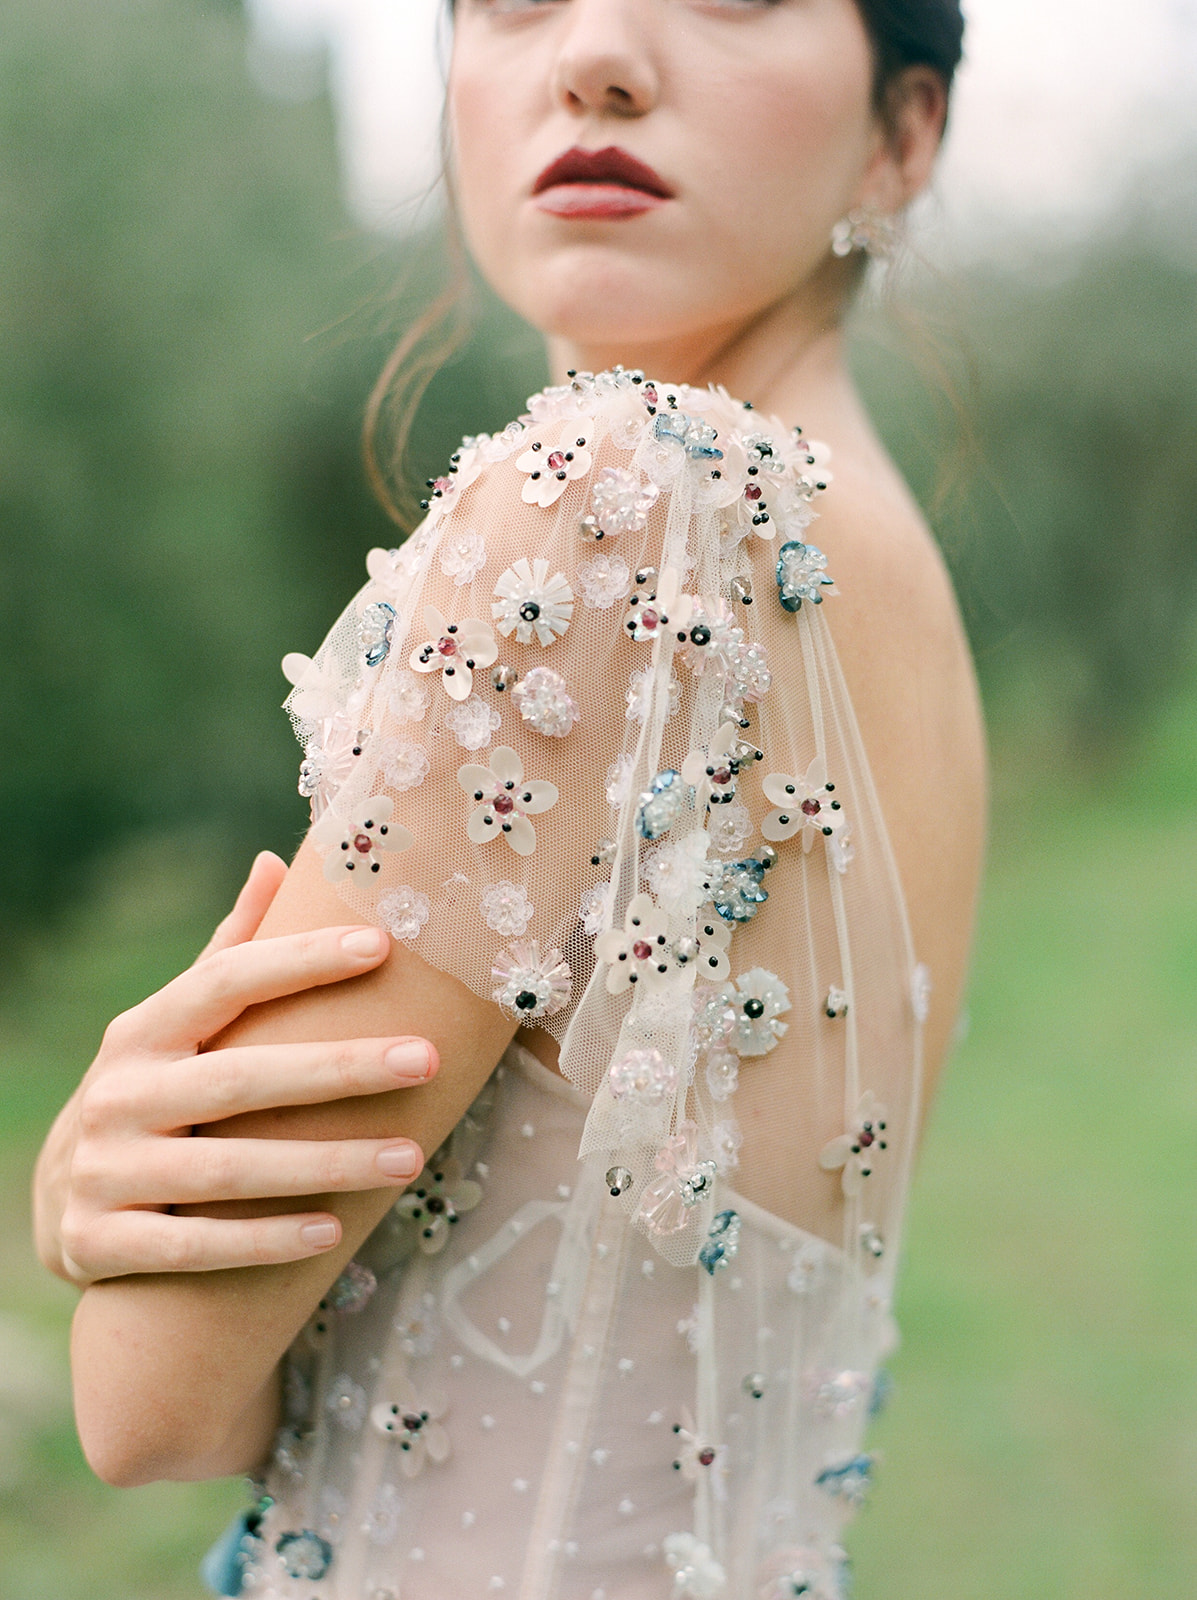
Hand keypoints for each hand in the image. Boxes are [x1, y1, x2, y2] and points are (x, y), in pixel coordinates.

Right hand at [34, 852, 436, 1285]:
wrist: (62, 1207)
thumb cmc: (152, 1092)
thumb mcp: (173, 1024)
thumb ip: (226, 953)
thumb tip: (274, 860)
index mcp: (143, 1031)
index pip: (226, 981)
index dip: (300, 961)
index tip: (381, 945)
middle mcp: (120, 1094)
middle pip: (241, 1078)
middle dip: (339, 1068)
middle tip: (427, 1059)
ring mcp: (105, 1171)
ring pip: (226, 1171)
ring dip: (323, 1165)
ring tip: (410, 1158)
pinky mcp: (100, 1244)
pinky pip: (193, 1247)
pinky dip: (263, 1242)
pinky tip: (333, 1233)